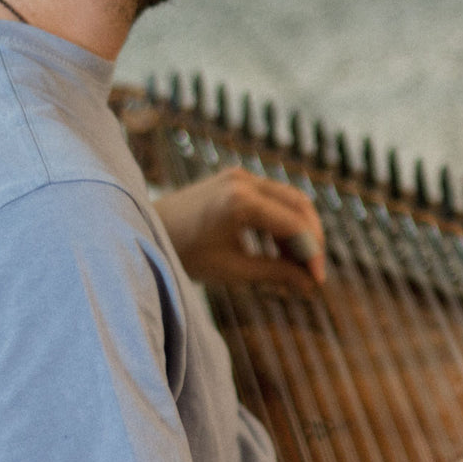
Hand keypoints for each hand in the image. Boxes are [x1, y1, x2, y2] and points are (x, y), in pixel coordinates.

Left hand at [154, 168, 325, 289]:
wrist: (145, 231)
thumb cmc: (183, 253)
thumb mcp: (232, 269)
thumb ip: (275, 273)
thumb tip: (309, 285)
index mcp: (240, 201)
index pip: (294, 225)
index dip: (312, 254)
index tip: (317, 281)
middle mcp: (244, 180)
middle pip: (300, 205)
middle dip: (312, 240)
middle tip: (314, 272)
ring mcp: (240, 175)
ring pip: (290, 199)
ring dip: (299, 231)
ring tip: (296, 266)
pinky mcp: (236, 179)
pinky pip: (273, 197)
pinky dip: (282, 222)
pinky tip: (280, 251)